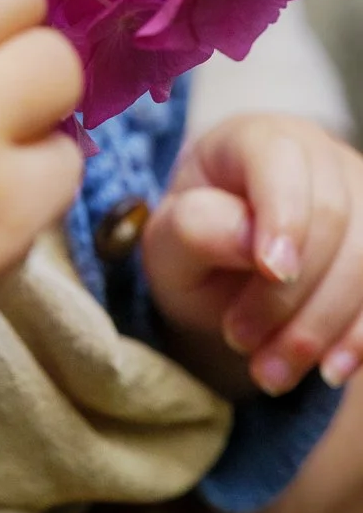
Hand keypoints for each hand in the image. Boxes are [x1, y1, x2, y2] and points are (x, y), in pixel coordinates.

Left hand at [143, 114, 362, 398]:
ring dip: (321, 327)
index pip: (280, 157)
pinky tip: (328, 370)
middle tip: (239, 340)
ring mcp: (359, 195)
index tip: (271, 272)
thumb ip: (196, 228)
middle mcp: (317, 155)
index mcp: (252, 138)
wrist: (224, 276)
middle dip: (290, 293)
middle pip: (332, 215)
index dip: (283, 213)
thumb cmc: (194, 245)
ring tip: (270, 373)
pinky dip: (360, 338)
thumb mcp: (168, 240)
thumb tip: (249, 239)